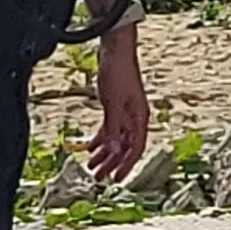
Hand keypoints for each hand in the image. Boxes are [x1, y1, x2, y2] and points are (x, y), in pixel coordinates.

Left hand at [87, 28, 151, 180]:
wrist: (115, 50)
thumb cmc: (118, 73)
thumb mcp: (113, 104)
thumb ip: (112, 128)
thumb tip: (111, 151)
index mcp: (139, 118)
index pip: (135, 149)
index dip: (126, 166)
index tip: (115, 179)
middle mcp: (134, 118)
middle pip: (124, 147)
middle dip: (111, 163)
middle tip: (98, 177)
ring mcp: (125, 112)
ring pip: (116, 139)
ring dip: (104, 153)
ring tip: (91, 165)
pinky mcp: (115, 106)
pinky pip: (109, 128)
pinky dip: (100, 138)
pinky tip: (90, 146)